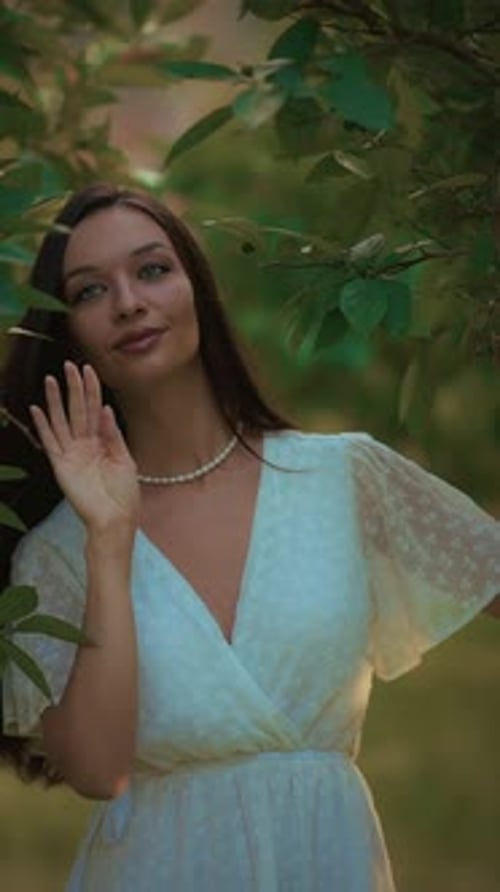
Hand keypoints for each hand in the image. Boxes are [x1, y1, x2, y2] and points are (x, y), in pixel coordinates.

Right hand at [30, 362, 139, 532]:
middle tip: (69, 365)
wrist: (116, 518)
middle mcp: (85, 445)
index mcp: (103, 442)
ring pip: (61, 421)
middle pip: (77, 410)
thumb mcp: (124, 460)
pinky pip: (50, 441)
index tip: (89, 369)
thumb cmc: (124, 493)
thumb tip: (104, 408)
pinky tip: (37, 409)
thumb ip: (113, 434)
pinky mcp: (61, 465)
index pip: (95, 410)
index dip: (92, 390)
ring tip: (50, 379)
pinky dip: (43, 425)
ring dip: (55, 401)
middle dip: (74, 388)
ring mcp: (72, 454)